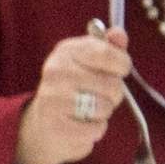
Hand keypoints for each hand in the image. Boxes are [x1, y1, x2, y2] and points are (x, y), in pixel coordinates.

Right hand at [15, 27, 132, 163]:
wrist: (43, 126)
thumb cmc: (74, 91)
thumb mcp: (90, 64)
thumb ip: (108, 48)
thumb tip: (118, 34)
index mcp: (66, 51)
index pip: (107, 53)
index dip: (121, 65)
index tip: (117, 71)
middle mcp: (56, 71)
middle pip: (112, 84)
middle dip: (113, 95)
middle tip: (96, 96)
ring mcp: (52, 98)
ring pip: (104, 107)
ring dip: (102, 114)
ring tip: (87, 111)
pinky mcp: (55, 126)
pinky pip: (96, 128)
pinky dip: (94, 130)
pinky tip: (80, 125)